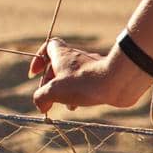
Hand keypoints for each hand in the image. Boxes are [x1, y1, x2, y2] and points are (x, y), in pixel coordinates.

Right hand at [28, 36, 151, 116]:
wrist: (117, 82)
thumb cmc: (83, 82)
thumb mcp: (53, 91)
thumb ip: (41, 97)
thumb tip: (42, 105)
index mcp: (63, 54)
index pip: (48, 46)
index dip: (39, 59)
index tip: (34, 74)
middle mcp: (76, 56)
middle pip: (58, 67)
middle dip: (51, 84)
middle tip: (49, 100)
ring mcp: (90, 65)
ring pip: (72, 76)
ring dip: (66, 91)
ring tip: (68, 105)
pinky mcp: (101, 75)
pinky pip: (86, 83)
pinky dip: (80, 93)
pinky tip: (80, 104)